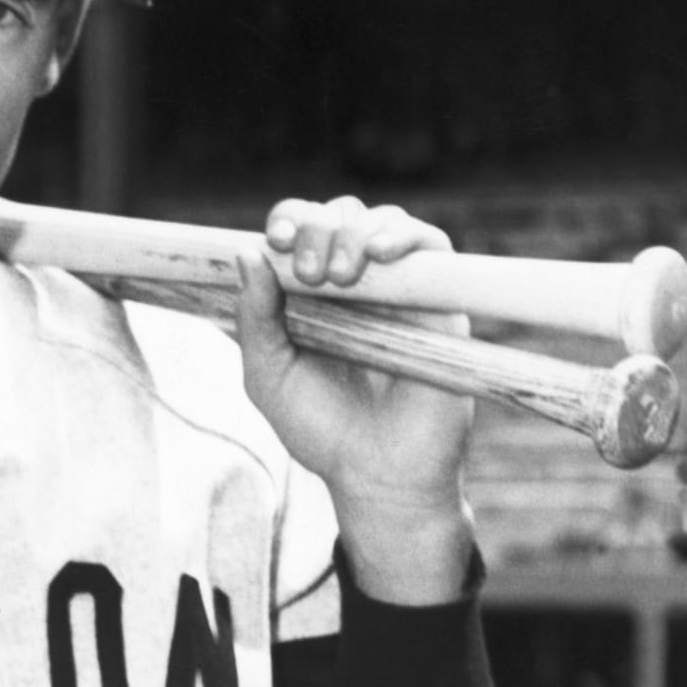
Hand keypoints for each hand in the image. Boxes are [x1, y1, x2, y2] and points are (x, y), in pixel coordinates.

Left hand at [236, 195, 474, 602]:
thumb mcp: (269, 374)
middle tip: (311, 277)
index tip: (275, 241)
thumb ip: (254, 319)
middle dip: (317, 229)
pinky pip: (431, 244)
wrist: (378, 472)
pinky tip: (379, 254)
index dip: (288, 220)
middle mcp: (356, 282)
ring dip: (353, 233)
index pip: (300, 230)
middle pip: (338, 214)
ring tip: (340, 277)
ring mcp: (398, 288)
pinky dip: (404, 236)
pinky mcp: (440, 300)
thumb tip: (247, 252)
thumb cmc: (321, 428)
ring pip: (381, 221)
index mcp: (311, 293)